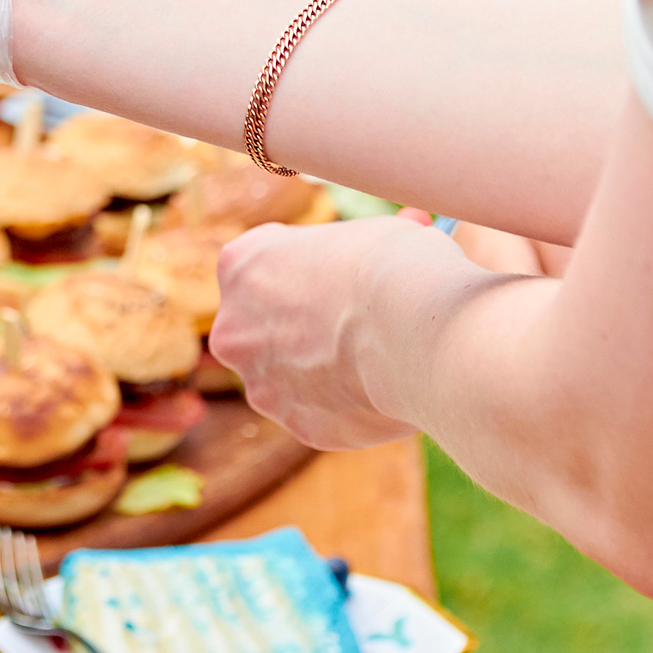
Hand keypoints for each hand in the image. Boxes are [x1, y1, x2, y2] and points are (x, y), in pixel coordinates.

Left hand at [209, 214, 486, 450]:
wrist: (417, 335)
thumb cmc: (398, 269)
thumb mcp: (379, 234)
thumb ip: (365, 247)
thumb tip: (409, 229)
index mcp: (241, 265)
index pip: (264, 262)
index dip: (308, 266)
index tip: (341, 272)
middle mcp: (234, 326)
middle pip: (267, 324)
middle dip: (306, 325)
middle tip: (361, 321)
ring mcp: (261, 381)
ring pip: (290, 374)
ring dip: (324, 369)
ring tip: (381, 358)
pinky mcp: (298, 423)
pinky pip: (324, 412)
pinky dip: (352, 405)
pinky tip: (386, 390)